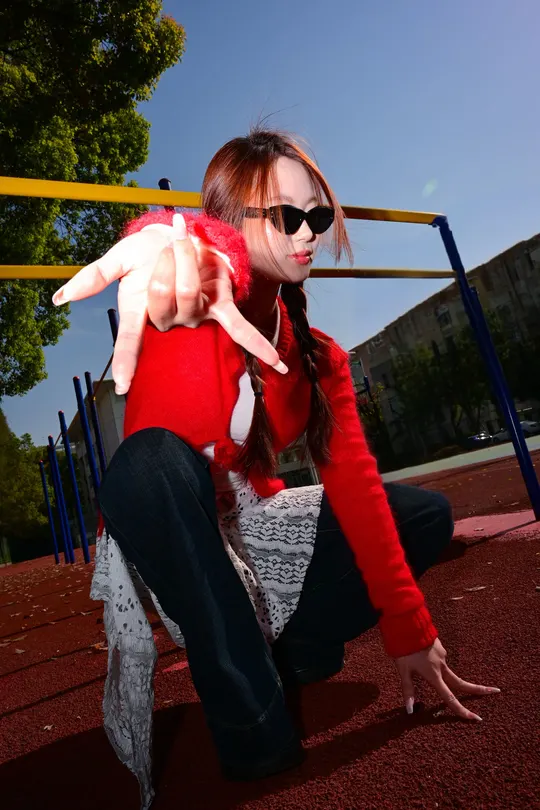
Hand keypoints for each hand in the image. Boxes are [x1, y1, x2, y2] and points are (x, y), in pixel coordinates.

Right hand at [52, 214, 286, 393]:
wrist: (175, 234)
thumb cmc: (145, 250)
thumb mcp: (118, 259)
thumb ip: (93, 278)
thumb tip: (61, 298)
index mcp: (140, 313)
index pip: (130, 342)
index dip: (127, 362)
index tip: (122, 385)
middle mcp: (168, 321)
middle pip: (167, 300)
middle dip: (168, 264)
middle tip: (168, 242)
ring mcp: (196, 316)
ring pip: (193, 297)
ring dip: (190, 263)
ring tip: (186, 242)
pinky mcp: (221, 306)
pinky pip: (241, 330)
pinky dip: (259, 346)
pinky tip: (279, 365)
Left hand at [396, 638, 499, 720]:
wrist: (408, 623)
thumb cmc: (403, 648)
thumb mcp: (403, 670)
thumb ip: (408, 690)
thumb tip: (410, 711)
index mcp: (434, 675)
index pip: (450, 697)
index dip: (462, 710)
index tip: (476, 718)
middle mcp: (442, 666)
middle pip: (461, 682)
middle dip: (478, 689)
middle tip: (495, 691)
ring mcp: (442, 655)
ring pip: (445, 669)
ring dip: (439, 671)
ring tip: (416, 658)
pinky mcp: (440, 646)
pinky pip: (438, 657)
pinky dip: (432, 659)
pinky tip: (419, 652)